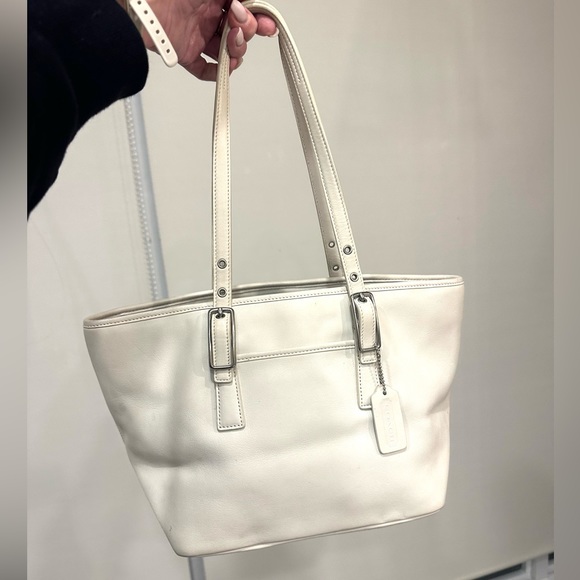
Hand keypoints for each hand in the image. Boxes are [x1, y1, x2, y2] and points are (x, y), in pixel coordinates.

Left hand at [141, 0, 277, 79]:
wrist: (143, 6)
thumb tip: (251, 4)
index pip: (245, 10)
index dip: (259, 18)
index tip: (267, 24)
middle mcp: (208, 16)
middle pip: (239, 31)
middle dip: (246, 33)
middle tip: (239, 27)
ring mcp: (197, 35)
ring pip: (226, 52)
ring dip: (236, 53)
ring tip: (230, 45)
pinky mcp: (185, 53)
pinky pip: (204, 70)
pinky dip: (216, 74)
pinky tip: (222, 69)